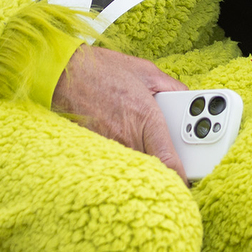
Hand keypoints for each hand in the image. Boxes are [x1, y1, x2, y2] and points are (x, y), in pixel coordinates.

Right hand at [52, 45, 187, 179]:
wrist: (63, 74)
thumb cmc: (101, 69)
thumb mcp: (144, 70)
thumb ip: (171, 86)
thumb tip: (186, 96)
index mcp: (146, 118)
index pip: (170, 161)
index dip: (182, 177)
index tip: (188, 181)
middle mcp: (128, 137)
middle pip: (154, 169)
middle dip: (165, 170)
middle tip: (172, 166)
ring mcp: (110, 146)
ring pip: (135, 168)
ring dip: (144, 165)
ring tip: (148, 153)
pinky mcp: (95, 148)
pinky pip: (116, 162)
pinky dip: (124, 160)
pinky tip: (126, 148)